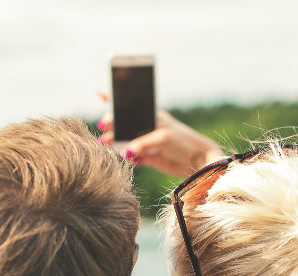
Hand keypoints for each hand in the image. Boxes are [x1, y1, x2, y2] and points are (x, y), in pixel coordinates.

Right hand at [98, 109, 223, 177]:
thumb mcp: (163, 138)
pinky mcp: (150, 158)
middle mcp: (148, 129)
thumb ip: (143, 143)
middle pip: (125, 125)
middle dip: (112, 126)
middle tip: (103, 130)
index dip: (117, 99)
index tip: (101, 92)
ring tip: (107, 144)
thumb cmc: (183, 141)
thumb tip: (126, 151)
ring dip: (116, 143)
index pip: (131, 106)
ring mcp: (148, 143)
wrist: (197, 160)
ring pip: (127, 142)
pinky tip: (127, 157)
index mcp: (152, 116)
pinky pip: (134, 157)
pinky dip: (129, 157)